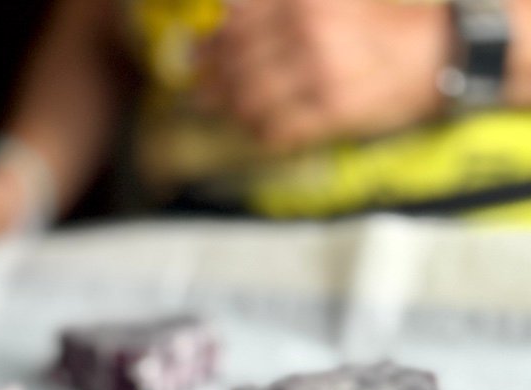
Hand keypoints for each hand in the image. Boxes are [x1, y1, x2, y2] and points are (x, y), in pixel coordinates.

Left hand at [196, 0, 450, 152]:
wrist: (437, 52)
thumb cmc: (381, 23)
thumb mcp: (334, 1)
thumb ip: (282, 10)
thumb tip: (226, 19)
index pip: (236, 21)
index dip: (211, 41)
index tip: (198, 52)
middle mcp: (308, 31)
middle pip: (235, 63)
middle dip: (212, 79)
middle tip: (202, 88)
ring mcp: (318, 75)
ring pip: (249, 100)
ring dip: (231, 108)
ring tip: (225, 109)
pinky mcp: (330, 113)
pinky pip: (274, 129)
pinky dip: (259, 131)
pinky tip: (256, 128)